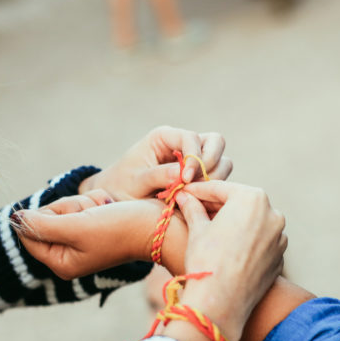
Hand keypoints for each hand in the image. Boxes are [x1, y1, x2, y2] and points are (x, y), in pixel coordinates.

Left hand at [13, 198, 187, 278]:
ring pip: (66, 206)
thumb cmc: (121, 229)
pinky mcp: (95, 225)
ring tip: (105, 212)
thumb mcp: (77, 227)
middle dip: (70, 208)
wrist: (159, 225)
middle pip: (46, 216)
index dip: (44, 216)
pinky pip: (83, 202)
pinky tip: (111, 209)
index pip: (29, 233)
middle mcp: (69, 253)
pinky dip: (96, 200)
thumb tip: (14, 219)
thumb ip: (42, 224)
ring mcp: (83, 239)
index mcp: (61, 262)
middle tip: (92, 215)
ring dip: (86, 202)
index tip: (70, 217)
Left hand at [79, 126, 231, 200]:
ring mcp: (194, 159)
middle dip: (212, 163)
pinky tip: (197, 203)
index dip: (194, 158)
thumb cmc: (122, 187)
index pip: (191, 137)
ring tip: (194, 196)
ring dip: (214, 178)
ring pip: (221, 160)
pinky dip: (212, 189)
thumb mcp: (135, 183)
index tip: (185, 181)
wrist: (118, 200)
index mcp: (164, 137)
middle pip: (215, 142)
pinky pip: (217, 178)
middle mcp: (182, 144)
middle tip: (198, 186)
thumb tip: (182, 173)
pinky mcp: (199, 176)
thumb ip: (158, 176)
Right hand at [168, 181, 286, 340]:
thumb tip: (184, 196)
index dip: (199, 190)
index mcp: (252, 198)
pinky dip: (246, 242)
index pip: (221, 189)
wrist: (221, 302)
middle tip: (196, 208)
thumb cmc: (207, 261)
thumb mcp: (197, 229)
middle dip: (219, 205)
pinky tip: (228, 250)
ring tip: (212, 230)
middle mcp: (273, 214)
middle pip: (240, 203)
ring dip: (235, 223)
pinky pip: (260, 243)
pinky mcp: (279, 257)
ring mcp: (280, 237)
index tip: (185, 192)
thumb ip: (193, 207)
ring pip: (253, 223)